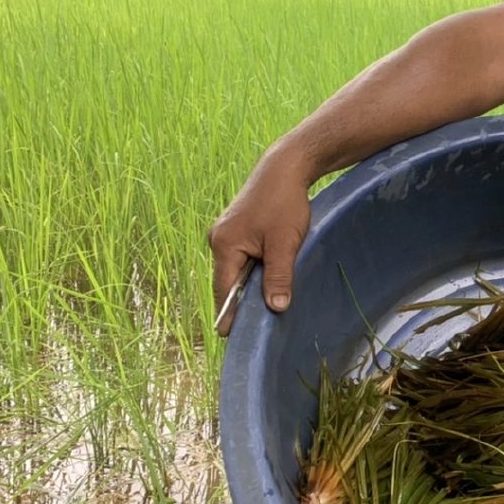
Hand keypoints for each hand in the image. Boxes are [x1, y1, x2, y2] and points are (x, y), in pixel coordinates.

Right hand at [207, 154, 312, 335]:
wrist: (285, 167)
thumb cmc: (284, 203)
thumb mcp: (284, 243)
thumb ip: (278, 276)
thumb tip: (275, 308)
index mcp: (224, 245)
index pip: (223, 289)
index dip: (228, 313)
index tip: (228, 336)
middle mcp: (218, 240)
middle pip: (228, 280)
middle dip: (239, 301)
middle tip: (248, 328)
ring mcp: (226, 233)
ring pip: (237, 269)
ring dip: (249, 284)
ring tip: (259, 306)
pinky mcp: (237, 228)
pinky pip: (242, 257)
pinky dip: (253, 269)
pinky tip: (265, 277)